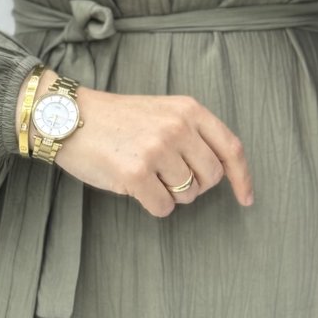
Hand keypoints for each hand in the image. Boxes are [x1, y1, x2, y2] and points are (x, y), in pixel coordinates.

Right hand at [54, 83, 254, 217]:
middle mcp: (177, 127)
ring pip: (188, 195)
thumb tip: (221, 172)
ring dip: (170, 193)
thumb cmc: (118, 119)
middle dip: (194, 185)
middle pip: (211, 178)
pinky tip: (134, 185)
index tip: (247, 199)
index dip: (243, 178)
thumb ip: (192, 133)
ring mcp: (157, 149)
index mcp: (188, 110)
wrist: (70, 117)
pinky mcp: (136, 173)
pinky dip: (152, 203)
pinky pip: (164, 207)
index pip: (231, 148)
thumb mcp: (163, 111)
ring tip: (146, 173)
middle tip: (168, 175)